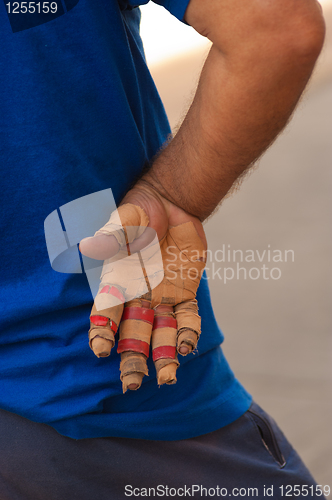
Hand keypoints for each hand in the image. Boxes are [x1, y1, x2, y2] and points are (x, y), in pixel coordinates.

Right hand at [79, 179, 206, 392]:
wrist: (171, 203)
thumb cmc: (139, 211)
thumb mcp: (123, 221)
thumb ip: (110, 236)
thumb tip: (90, 246)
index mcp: (117, 281)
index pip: (107, 312)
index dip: (102, 331)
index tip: (100, 349)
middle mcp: (138, 296)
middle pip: (133, 334)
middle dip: (131, 359)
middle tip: (132, 384)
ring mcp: (163, 297)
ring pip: (162, 333)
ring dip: (164, 355)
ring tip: (167, 378)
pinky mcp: (186, 292)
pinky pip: (188, 317)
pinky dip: (188, 332)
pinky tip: (188, 347)